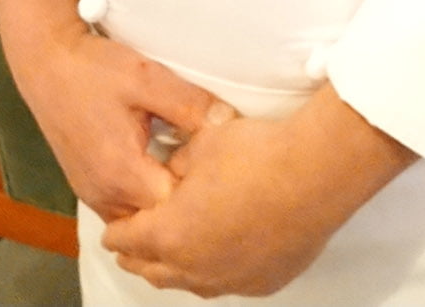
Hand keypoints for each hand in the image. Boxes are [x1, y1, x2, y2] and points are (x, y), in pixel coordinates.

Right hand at [0, 0, 223, 221]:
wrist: (46, 63)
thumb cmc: (96, 69)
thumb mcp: (148, 78)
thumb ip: (190, 104)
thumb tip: (229, 124)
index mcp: (123, 173)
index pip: (176, 209)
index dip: (201, 189)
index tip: (217, 166)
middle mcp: (105, 196)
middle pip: (158, 224)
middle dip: (186, 204)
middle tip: (209, 172)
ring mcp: (93, 196)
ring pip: (139, 223)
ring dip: (164, 206)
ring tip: (187, 173)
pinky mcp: (86, 189)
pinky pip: (122, 211)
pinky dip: (143, 201)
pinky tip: (161, 172)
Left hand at [102, 83, 416, 296]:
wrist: (312, 175)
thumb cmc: (255, 156)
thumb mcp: (202, 143)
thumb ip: (179, 162)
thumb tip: (176, 169)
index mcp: (171, 233)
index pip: (129, 240)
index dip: (117, 232)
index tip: (112, 231)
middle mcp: (196, 266)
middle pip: (154, 270)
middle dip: (138, 258)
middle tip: (129, 250)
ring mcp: (231, 279)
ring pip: (191, 283)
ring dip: (175, 270)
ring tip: (169, 260)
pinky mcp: (263, 282)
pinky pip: (228, 282)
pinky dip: (215, 271)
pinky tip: (220, 258)